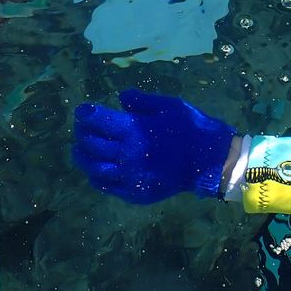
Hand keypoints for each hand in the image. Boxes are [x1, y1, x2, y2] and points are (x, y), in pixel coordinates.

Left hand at [73, 89, 235, 203]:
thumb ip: (141, 101)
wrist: (211, 161)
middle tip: (80, 127)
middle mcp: (127, 154)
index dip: (85, 114)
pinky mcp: (136, 192)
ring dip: (82, 157)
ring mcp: (130, 176)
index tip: (82, 110)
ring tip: (80, 149)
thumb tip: (120, 98)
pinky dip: (96, 177)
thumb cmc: (190, 128)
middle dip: (81, 133)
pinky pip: (107, 186)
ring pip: (94, 168)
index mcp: (133, 130)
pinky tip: (95, 170)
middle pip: (91, 144)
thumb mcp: (167, 105)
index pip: (97, 121)